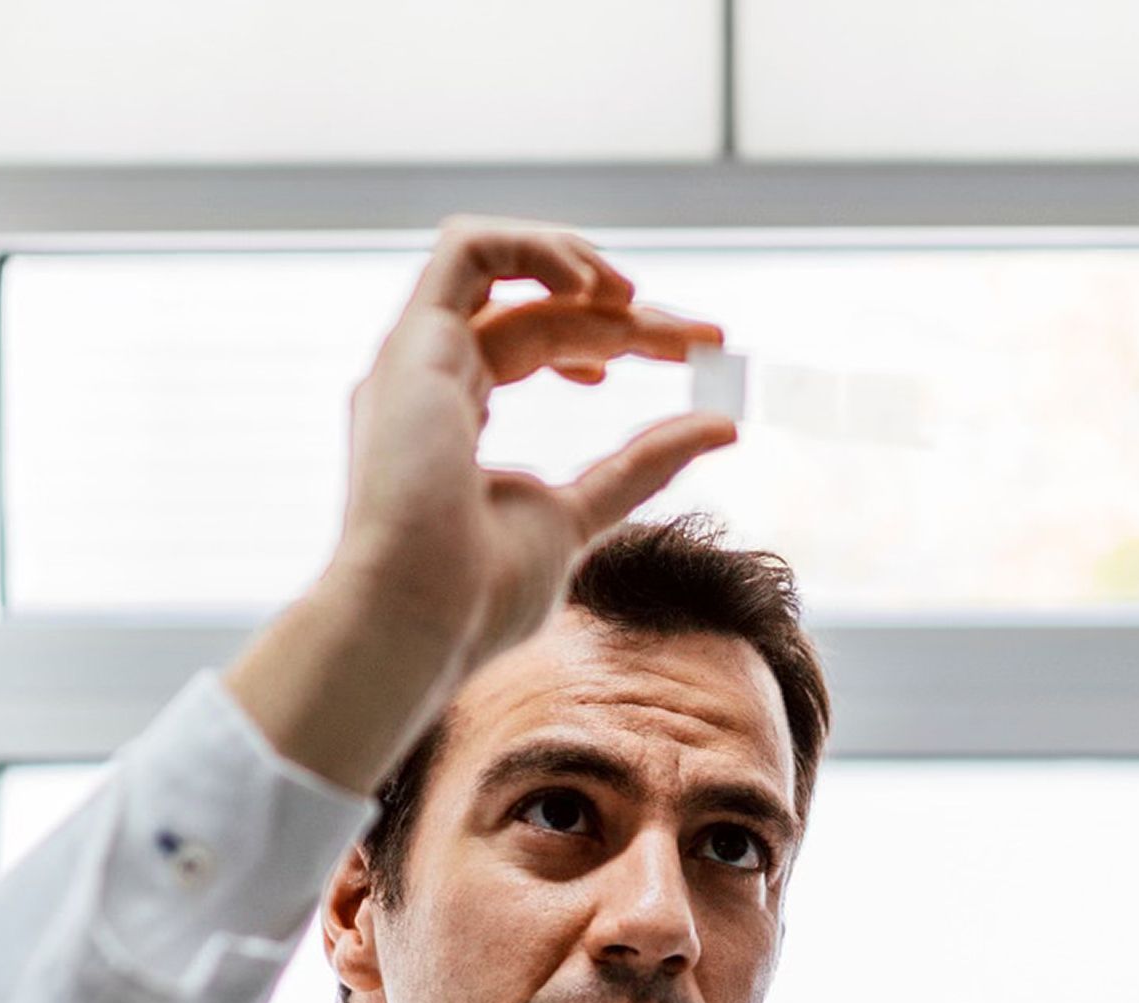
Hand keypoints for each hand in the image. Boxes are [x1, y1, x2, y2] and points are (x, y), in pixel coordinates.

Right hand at [331, 215, 736, 666]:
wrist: (420, 618)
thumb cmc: (480, 593)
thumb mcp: (581, 515)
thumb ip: (641, 466)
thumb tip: (724, 425)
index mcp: (456, 421)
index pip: (544, 345)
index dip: (619, 337)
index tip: (695, 354)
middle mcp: (428, 382)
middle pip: (536, 310)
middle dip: (625, 313)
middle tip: (704, 336)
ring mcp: (415, 363)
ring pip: (502, 269)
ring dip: (580, 269)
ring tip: (641, 305)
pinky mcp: (414, 346)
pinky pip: (467, 250)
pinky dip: (535, 249)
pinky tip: (597, 290)